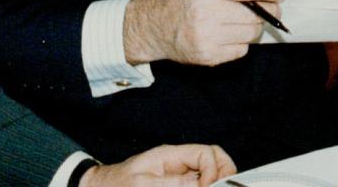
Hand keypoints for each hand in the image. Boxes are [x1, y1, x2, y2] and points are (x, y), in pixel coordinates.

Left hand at [80, 144, 235, 185]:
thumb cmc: (115, 184)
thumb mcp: (142, 184)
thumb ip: (172, 183)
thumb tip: (199, 183)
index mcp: (171, 155)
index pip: (206, 152)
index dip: (214, 169)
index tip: (209, 186)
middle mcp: (178, 164)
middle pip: (213, 161)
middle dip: (222, 174)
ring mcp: (177, 177)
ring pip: (207, 175)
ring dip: (214, 182)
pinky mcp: (174, 186)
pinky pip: (194, 184)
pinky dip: (202, 185)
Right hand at [122, 0, 284, 66]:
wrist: (155, 27)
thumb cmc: (184, 0)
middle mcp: (205, 12)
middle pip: (253, 14)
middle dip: (268, 11)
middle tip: (272, 10)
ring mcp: (206, 37)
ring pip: (250, 34)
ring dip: (255, 28)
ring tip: (248, 22)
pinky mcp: (207, 56)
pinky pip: (241, 50)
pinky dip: (242, 43)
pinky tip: (232, 35)